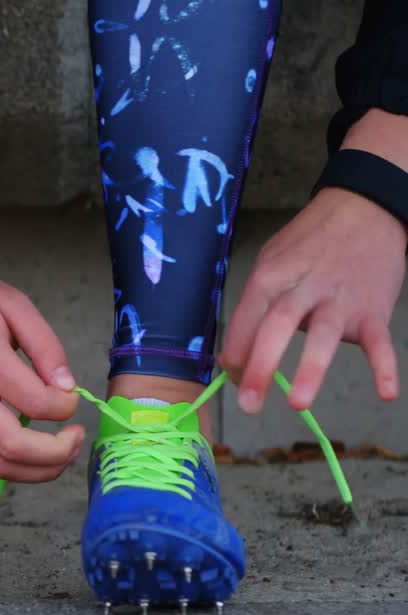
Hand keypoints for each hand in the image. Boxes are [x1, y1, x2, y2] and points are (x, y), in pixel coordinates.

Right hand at [0, 211, 83, 482]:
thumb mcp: (15, 304)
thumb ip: (46, 345)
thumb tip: (66, 388)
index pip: (32, 403)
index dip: (65, 406)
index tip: (73, 394)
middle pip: (11, 447)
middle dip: (56, 454)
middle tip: (77, 437)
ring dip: (40, 469)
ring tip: (65, 451)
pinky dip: (22, 464)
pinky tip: (41, 447)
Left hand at [220, 187, 405, 411]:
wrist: (365, 210)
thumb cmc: (309, 242)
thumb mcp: (272, 261)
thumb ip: (256, 305)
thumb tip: (235, 355)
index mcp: (271, 276)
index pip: (246, 317)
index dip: (235, 350)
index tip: (228, 378)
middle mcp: (304, 288)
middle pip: (277, 326)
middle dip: (260, 366)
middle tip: (248, 403)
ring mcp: (341, 300)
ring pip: (324, 335)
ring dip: (310, 370)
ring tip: (298, 404)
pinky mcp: (374, 311)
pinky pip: (380, 343)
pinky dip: (386, 367)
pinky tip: (386, 393)